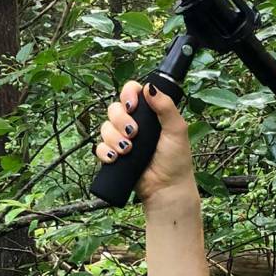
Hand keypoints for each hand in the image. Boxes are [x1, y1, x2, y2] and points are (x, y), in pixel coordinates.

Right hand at [94, 78, 194, 203]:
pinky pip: (99, 147)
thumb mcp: (176, 130)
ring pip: (105, 128)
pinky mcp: (114, 156)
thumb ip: (166, 107)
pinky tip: (115, 158)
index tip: (132, 106)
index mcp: (149, 113)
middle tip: (134, 133)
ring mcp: (122, 140)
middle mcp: (133, 123)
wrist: (166, 188)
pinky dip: (104, 151)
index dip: (128, 95)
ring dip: (114, 138)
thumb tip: (149, 87)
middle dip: (121, 120)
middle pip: (114, 109)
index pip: (131, 93)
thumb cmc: (176, 160)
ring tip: (128, 150)